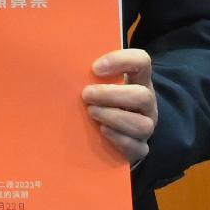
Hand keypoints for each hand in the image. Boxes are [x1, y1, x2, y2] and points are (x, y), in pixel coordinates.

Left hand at [84, 47, 157, 167]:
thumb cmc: (101, 99)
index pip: (141, 61)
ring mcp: (146, 126)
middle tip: (86, 94)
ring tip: (91, 112)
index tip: (94, 68)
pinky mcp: (140, 147)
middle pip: (142, 96)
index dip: (120, 61)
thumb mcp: (100, 82)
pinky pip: (138, 148)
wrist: (115, 131)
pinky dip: (119, 140)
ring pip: (142, 125)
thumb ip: (90, 73)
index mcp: (138, 80)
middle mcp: (147, 103)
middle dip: (111, 95)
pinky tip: (102, 131)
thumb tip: (62, 66)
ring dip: (114, 118)